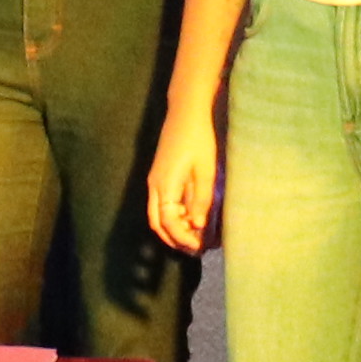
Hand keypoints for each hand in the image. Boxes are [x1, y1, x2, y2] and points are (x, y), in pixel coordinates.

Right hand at [144, 102, 221, 257]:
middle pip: (157, 224)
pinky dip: (174, 216)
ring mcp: (156, 181)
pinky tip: (192, 218)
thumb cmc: (199, 139)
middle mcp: (155, 186)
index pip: (168, 223)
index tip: (199, 247)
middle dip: (175, 239)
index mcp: (164, 186)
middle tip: (196, 249)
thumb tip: (199, 226)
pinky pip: (162, 205)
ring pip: (158, 216)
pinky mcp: (161, 176)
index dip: (183, 238)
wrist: (186, 112)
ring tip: (196, 237)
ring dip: (174, 229)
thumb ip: (202, 200)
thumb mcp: (206, 172)